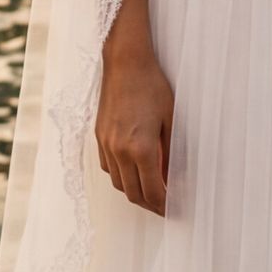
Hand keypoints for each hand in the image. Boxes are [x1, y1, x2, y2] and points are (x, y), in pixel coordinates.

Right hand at [96, 45, 175, 215]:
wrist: (125, 62)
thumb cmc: (152, 86)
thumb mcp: (170, 119)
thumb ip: (170, 153)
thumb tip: (172, 177)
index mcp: (141, 148)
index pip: (152, 191)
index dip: (163, 205)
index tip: (173, 208)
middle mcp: (120, 151)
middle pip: (133, 193)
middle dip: (150, 205)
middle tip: (163, 206)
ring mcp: (106, 145)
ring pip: (118, 184)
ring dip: (134, 192)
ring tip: (150, 191)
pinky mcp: (99, 137)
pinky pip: (108, 168)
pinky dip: (121, 177)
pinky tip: (133, 171)